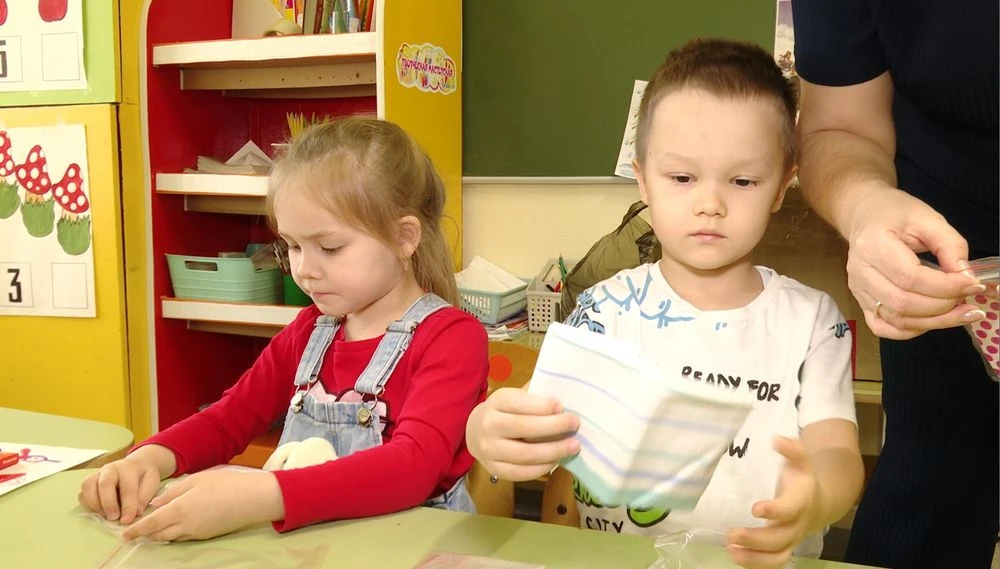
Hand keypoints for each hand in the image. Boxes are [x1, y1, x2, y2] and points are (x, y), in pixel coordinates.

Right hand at [78, 444, 175, 524]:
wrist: (138, 464)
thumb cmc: (144, 475)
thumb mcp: (152, 483)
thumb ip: (144, 497)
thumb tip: (136, 513)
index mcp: (128, 467)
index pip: (127, 487)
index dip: (127, 505)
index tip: (127, 520)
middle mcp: (110, 468)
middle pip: (104, 484)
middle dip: (108, 504)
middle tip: (114, 518)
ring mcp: (97, 474)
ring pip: (88, 486)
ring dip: (94, 504)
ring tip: (106, 516)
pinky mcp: (90, 482)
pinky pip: (82, 493)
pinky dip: (88, 505)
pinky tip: (100, 512)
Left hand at [122, 468, 283, 540]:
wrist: (253, 499)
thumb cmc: (225, 484)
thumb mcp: (196, 480)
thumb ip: (173, 492)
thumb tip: (155, 504)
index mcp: (180, 509)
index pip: (151, 524)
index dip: (136, 530)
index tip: (125, 535)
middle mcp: (186, 525)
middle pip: (158, 535)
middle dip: (146, 533)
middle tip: (137, 529)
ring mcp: (197, 533)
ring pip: (171, 537)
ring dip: (160, 533)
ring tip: (155, 525)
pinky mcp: (206, 535)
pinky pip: (184, 537)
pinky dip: (175, 533)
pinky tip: (177, 523)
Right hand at [465, 387, 579, 480]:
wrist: (474, 433)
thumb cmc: (504, 412)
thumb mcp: (513, 397)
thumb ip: (534, 396)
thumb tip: (564, 394)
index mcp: (496, 402)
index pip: (517, 403)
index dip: (540, 405)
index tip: (561, 406)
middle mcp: (489, 425)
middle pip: (523, 428)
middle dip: (553, 426)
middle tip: (574, 424)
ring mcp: (489, 450)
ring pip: (524, 454)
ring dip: (553, 451)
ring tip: (573, 446)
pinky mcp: (494, 470)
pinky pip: (521, 473)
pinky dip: (542, 468)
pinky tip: (556, 460)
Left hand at [726, 437, 819, 568]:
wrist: (820, 503)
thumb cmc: (802, 480)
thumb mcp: (801, 460)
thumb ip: (792, 449)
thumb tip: (776, 439)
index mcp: (801, 500)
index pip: (790, 509)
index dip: (775, 510)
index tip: (755, 508)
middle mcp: (797, 524)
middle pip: (780, 538)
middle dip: (756, 539)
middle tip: (732, 533)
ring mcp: (791, 539)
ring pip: (777, 556)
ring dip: (753, 557)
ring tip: (730, 548)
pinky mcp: (783, 548)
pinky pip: (773, 562)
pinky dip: (755, 563)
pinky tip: (734, 555)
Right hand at [844, 185, 983, 338]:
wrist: (864, 214)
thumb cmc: (895, 213)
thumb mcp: (928, 219)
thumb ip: (951, 245)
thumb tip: (967, 277)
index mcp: (873, 244)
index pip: (910, 278)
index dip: (946, 287)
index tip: (973, 284)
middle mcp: (859, 271)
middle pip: (902, 303)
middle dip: (943, 307)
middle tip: (970, 299)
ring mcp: (858, 289)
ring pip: (896, 319)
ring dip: (934, 322)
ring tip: (962, 313)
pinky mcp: (861, 301)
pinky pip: (883, 327)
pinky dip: (910, 331)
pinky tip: (932, 321)